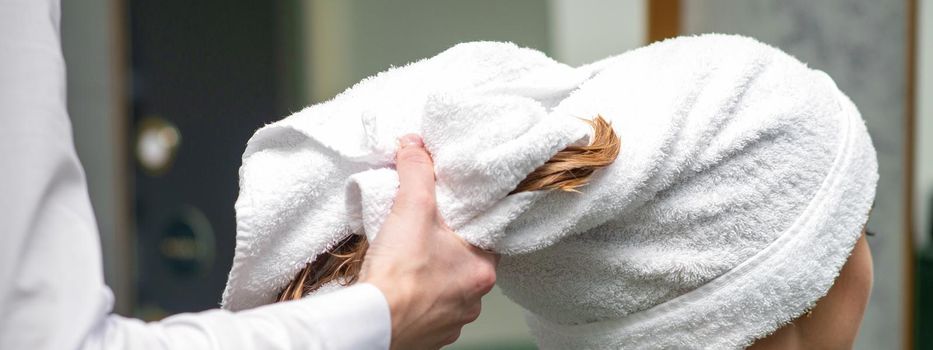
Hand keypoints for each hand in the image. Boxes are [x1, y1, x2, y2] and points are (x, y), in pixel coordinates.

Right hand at [359, 134, 498, 349]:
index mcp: (483, 270)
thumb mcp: (411, 208)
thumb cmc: (398, 275)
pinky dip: (417, 296)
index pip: (487, 236)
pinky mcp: (428, 334)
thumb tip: (415, 146)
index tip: (453, 210)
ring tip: (409, 258)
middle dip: (445, 245)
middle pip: (465, 261)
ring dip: (431, 273)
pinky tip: (400, 284)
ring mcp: (451, 320)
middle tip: (425, 230)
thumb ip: (417, 172)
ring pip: (447, 287)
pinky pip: (428, 309)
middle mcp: (474, 299)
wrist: (371, 324)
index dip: (468, 220)